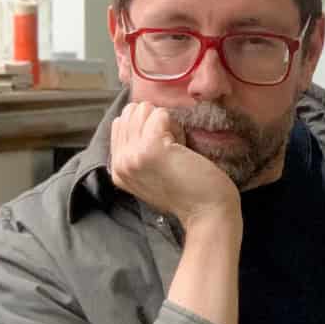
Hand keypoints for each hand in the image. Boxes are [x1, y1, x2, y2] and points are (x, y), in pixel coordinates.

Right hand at [110, 101, 239, 229]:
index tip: (165, 151)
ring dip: (166, 124)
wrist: (207, 213)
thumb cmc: (189, 191)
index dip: (147, 127)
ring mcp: (132, 156)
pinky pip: (160, 114)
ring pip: (143, 110)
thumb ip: (138, 151)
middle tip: (173, 149)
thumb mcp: (152, 173)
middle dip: (155, 123)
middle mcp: (119, 163)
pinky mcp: (150, 149)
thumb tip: (140, 115)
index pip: (121, 123)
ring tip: (177, 149)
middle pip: (130, 112)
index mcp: (117, 169)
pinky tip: (183, 147)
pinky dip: (176, 126)